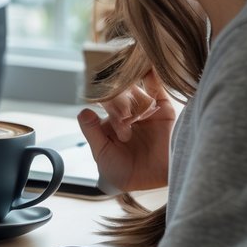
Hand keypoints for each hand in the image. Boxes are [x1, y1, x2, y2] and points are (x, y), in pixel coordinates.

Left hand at [77, 71, 173, 191]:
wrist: (154, 182)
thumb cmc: (124, 172)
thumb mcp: (103, 153)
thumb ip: (92, 132)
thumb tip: (82, 111)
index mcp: (109, 121)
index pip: (102, 102)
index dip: (98, 94)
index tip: (91, 80)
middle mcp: (127, 112)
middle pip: (119, 94)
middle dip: (115, 93)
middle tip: (114, 95)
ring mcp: (145, 109)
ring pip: (135, 90)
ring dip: (129, 86)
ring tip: (126, 80)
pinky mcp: (163, 109)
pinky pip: (157, 90)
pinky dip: (153, 75)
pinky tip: (146, 65)